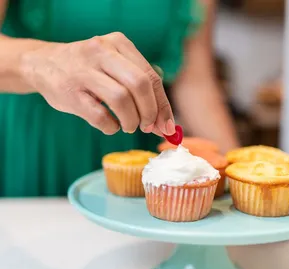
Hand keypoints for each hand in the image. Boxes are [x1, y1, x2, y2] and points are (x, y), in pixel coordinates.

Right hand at [21, 33, 174, 135]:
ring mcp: (84, 71)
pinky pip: (100, 116)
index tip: (167, 126)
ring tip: (128, 126)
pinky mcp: (70, 92)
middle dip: (149, 112)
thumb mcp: (115, 66)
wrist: (43, 64)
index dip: (162, 105)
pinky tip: (110, 125)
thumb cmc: (88, 70)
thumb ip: (139, 88)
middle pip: (140, 84)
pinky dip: (111, 126)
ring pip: (121, 99)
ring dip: (131, 121)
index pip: (151, 77)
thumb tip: (163, 123)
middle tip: (147, 127)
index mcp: (119, 44)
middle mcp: (102, 52)